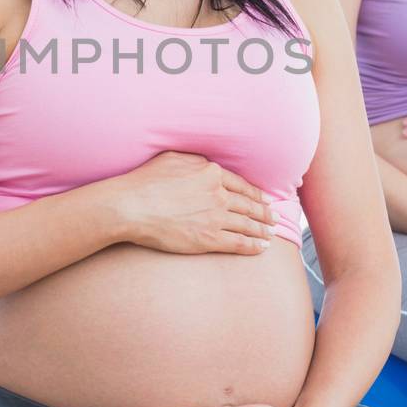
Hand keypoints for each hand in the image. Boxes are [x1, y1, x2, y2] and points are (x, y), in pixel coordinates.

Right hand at [103, 152, 276, 256]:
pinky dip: (252, 246)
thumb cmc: (146, 181)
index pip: (241, 185)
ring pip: (247, 225)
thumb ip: (196, 160)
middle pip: (248, 205)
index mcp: (211, 173)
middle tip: (274, 218)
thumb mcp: (173, 158)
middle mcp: (218, 194)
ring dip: (261, 230)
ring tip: (270, 234)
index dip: (256, 194)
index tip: (265, 200)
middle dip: (264, 213)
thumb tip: (206, 163)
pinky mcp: (209, 239)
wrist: (132, 206)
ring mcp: (215, 217)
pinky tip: (260, 248)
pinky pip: (238, 243)